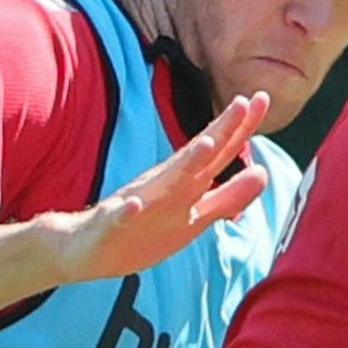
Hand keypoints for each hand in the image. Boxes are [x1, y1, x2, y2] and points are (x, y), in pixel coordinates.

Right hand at [44, 93, 271, 282]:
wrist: (85, 248)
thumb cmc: (145, 228)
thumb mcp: (194, 217)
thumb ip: (227, 197)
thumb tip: (262, 174)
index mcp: (183, 183)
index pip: (217, 153)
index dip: (240, 129)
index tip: (262, 99)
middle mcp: (162, 186)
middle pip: (196, 157)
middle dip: (220, 131)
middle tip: (243, 102)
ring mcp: (136, 204)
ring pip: (162, 183)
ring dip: (184, 164)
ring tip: (206, 145)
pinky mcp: (110, 226)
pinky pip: (118, 218)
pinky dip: (125, 212)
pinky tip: (132, 204)